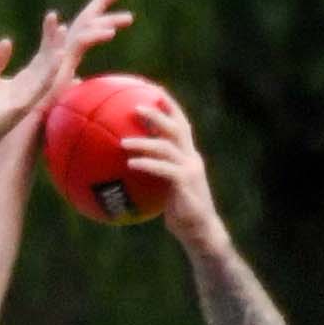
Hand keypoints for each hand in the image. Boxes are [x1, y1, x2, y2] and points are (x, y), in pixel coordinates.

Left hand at [0, 0, 133, 151]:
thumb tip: (7, 41)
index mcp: (23, 82)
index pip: (41, 55)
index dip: (48, 36)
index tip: (52, 17)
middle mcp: (30, 89)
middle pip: (49, 60)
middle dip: (56, 40)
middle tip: (61, 20)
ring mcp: (29, 98)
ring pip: (48, 72)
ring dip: (56, 52)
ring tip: (63, 31)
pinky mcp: (23, 107)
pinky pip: (40, 87)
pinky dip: (49, 71)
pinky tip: (56, 56)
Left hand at [122, 88, 222, 244]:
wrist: (201, 233)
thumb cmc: (181, 216)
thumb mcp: (166, 192)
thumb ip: (154, 177)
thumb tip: (129, 171)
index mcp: (189, 156)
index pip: (180, 124)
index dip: (169, 106)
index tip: (153, 91)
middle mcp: (192, 158)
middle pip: (176, 127)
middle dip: (158, 114)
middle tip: (135, 106)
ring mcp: (190, 170)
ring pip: (167, 147)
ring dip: (144, 142)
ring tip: (122, 142)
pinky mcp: (185, 184)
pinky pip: (164, 169)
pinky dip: (147, 164)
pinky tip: (130, 164)